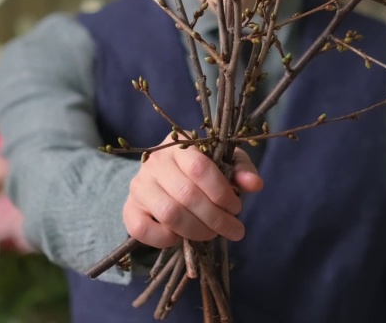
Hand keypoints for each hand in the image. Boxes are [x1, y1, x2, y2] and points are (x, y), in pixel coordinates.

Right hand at [123, 145, 263, 248]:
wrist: (166, 178)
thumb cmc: (201, 170)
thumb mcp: (225, 163)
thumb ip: (241, 171)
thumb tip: (255, 184)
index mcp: (179, 145)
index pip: (200, 168)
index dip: (221, 192)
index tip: (237, 208)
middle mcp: (154, 163)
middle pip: (187, 194)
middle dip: (216, 218)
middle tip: (235, 230)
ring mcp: (139, 185)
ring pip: (169, 214)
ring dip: (197, 231)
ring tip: (213, 234)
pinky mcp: (129, 208)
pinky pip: (142, 229)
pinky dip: (166, 239)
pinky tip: (182, 238)